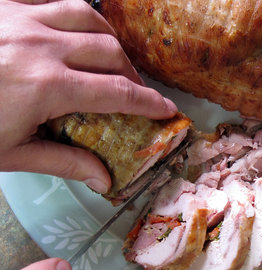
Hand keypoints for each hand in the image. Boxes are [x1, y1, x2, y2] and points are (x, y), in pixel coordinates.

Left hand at [0, 0, 177, 192]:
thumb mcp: (11, 153)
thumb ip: (64, 161)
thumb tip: (103, 179)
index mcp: (47, 86)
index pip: (118, 93)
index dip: (148, 102)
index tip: (165, 109)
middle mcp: (41, 46)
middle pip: (110, 52)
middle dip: (131, 73)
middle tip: (135, 92)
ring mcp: (21, 20)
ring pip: (88, 17)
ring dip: (108, 40)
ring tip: (112, 60)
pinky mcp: (5, 9)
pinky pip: (52, 3)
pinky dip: (74, 18)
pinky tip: (74, 34)